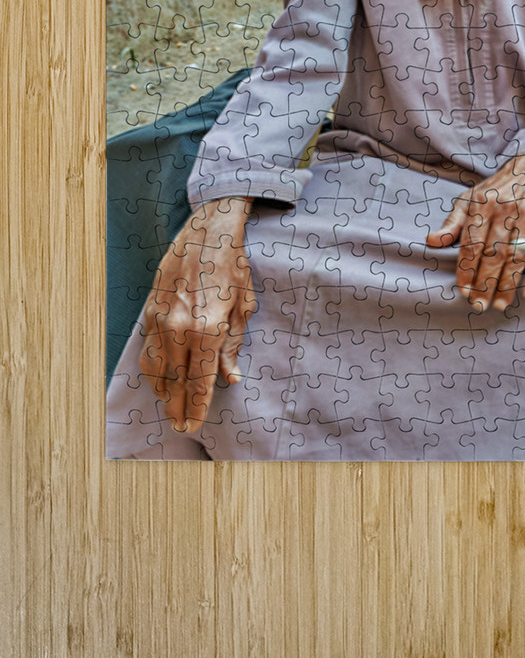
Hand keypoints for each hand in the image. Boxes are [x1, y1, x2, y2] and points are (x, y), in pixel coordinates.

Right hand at [138, 197, 256, 432]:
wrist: (207, 231)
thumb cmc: (232, 267)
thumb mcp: (244, 306)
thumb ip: (233, 346)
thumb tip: (230, 378)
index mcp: (210, 330)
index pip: (200, 383)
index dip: (198, 408)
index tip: (195, 425)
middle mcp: (181, 329)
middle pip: (176, 383)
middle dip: (178, 407)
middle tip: (180, 426)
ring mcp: (161, 320)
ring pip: (156, 370)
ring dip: (162, 392)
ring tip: (170, 405)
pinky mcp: (150, 311)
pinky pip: (147, 350)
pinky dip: (152, 369)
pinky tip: (159, 378)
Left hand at [426, 153, 524, 311]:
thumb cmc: (493, 191)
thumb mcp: (468, 200)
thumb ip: (451, 223)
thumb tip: (431, 242)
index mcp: (481, 206)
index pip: (472, 244)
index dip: (467, 269)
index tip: (463, 292)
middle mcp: (504, 211)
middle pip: (493, 254)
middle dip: (485, 282)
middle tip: (478, 306)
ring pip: (515, 257)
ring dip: (507, 285)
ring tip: (499, 306)